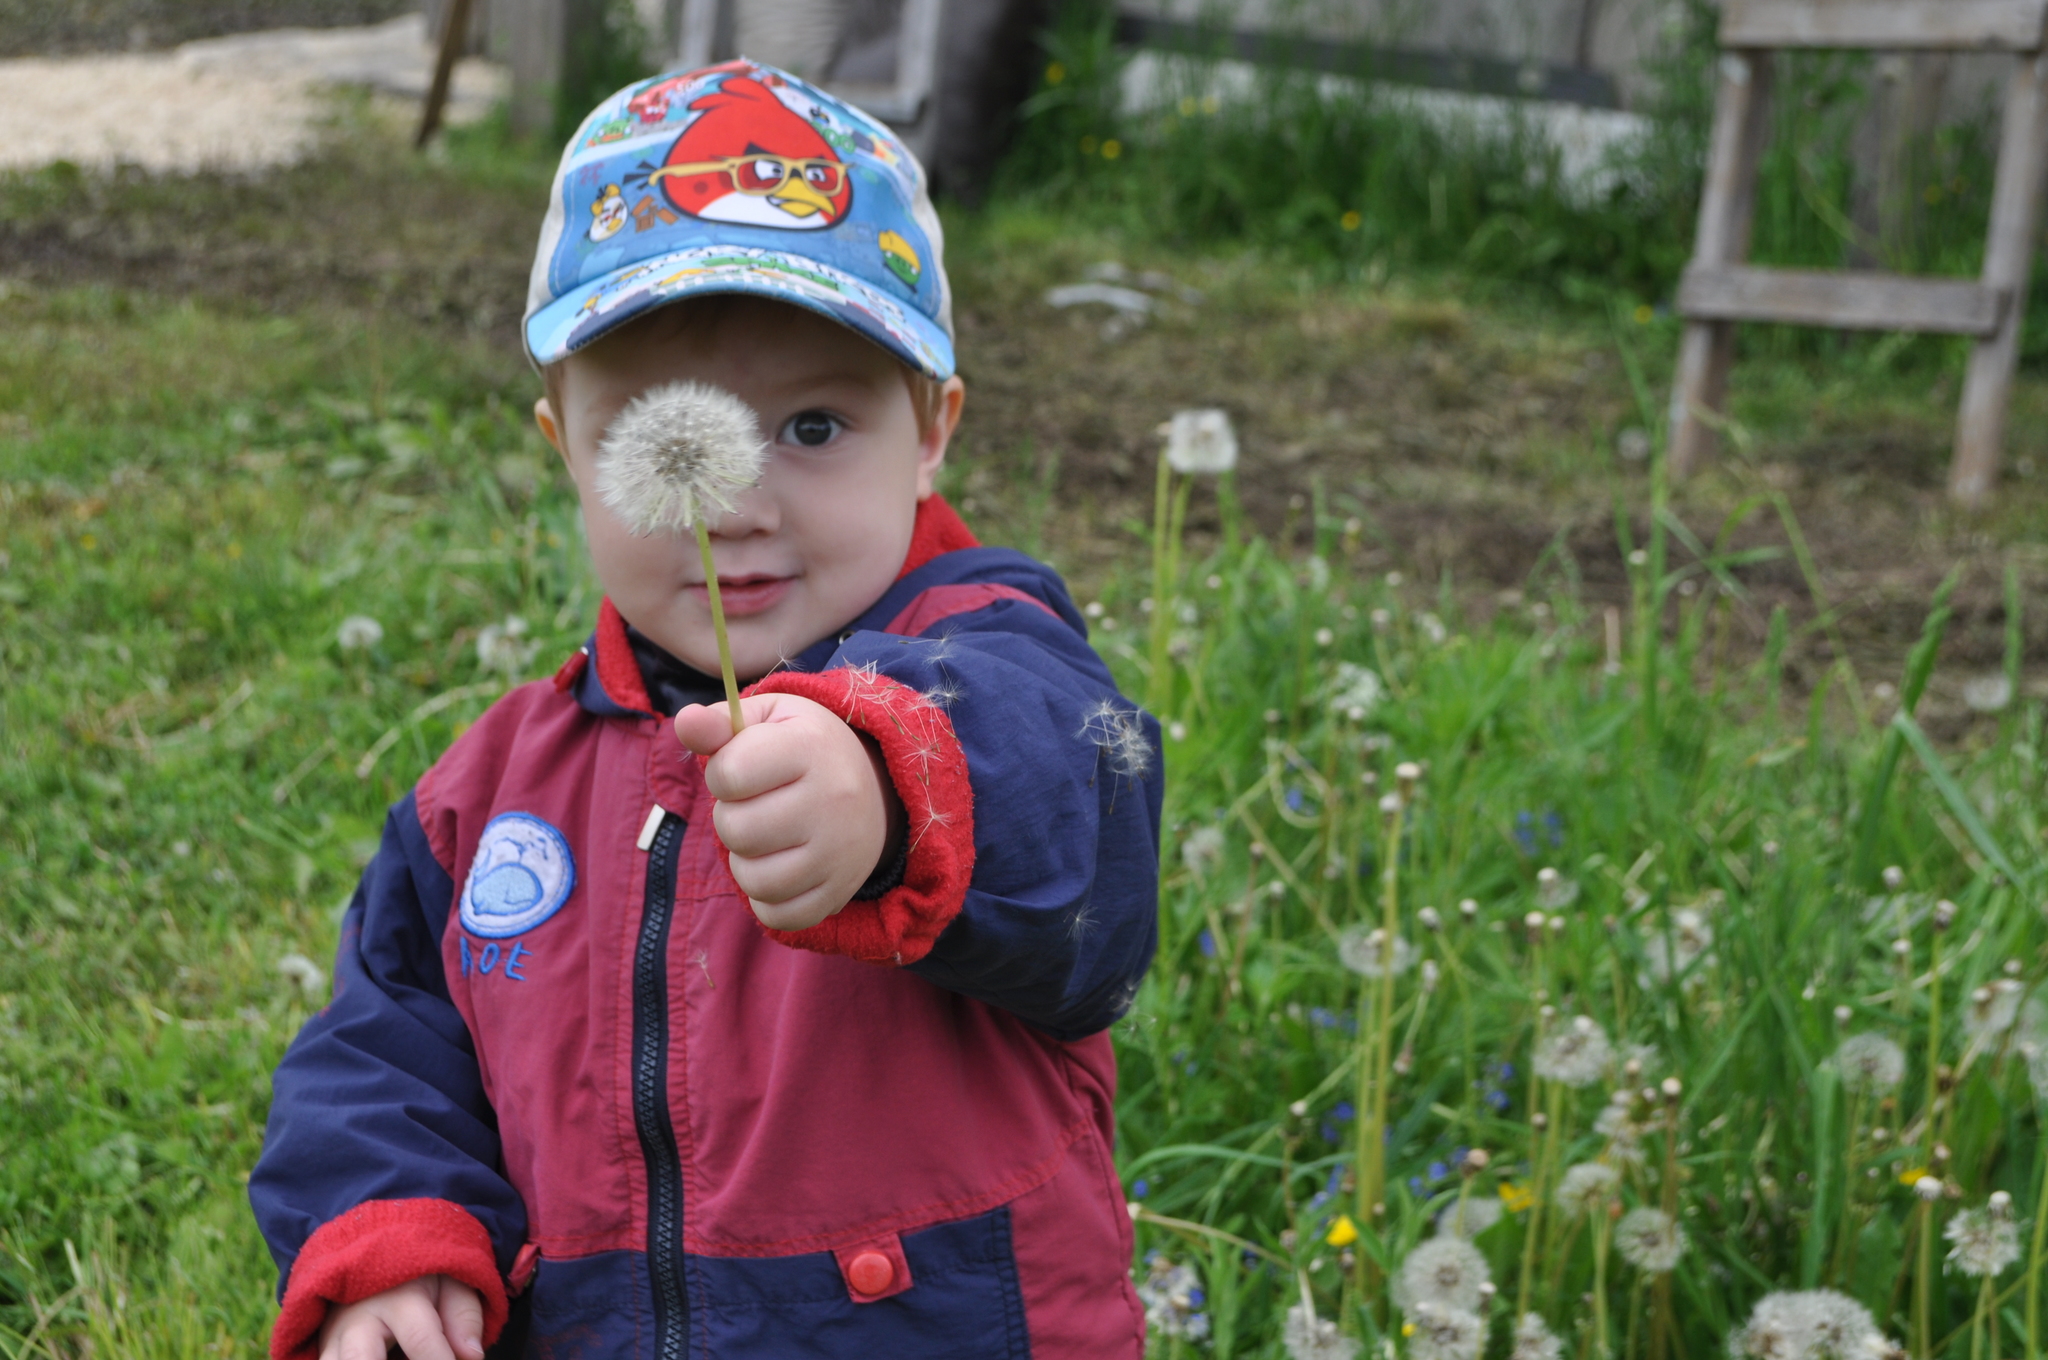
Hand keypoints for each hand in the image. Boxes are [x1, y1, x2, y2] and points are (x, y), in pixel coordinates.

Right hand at [317, 1275, 482, 1359]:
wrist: (375, 1259)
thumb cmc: (420, 1276)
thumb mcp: (451, 1283)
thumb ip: (464, 1316)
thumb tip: (472, 1357)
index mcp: (398, 1296)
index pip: (420, 1339)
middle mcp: (358, 1318)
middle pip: (360, 1357)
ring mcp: (332, 1337)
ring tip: (396, 1359)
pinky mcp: (322, 1350)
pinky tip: (387, 1358)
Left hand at [676, 692, 903, 930]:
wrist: (878, 787)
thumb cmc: (804, 748)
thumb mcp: (769, 720)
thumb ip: (719, 723)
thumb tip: (686, 721)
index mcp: (810, 746)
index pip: (730, 774)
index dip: (721, 775)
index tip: (741, 771)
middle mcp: (832, 799)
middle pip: (737, 830)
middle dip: (730, 819)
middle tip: (753, 807)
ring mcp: (840, 852)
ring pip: (754, 880)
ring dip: (744, 862)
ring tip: (764, 840)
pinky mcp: (839, 892)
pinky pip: (778, 916)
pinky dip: (766, 900)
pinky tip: (778, 869)